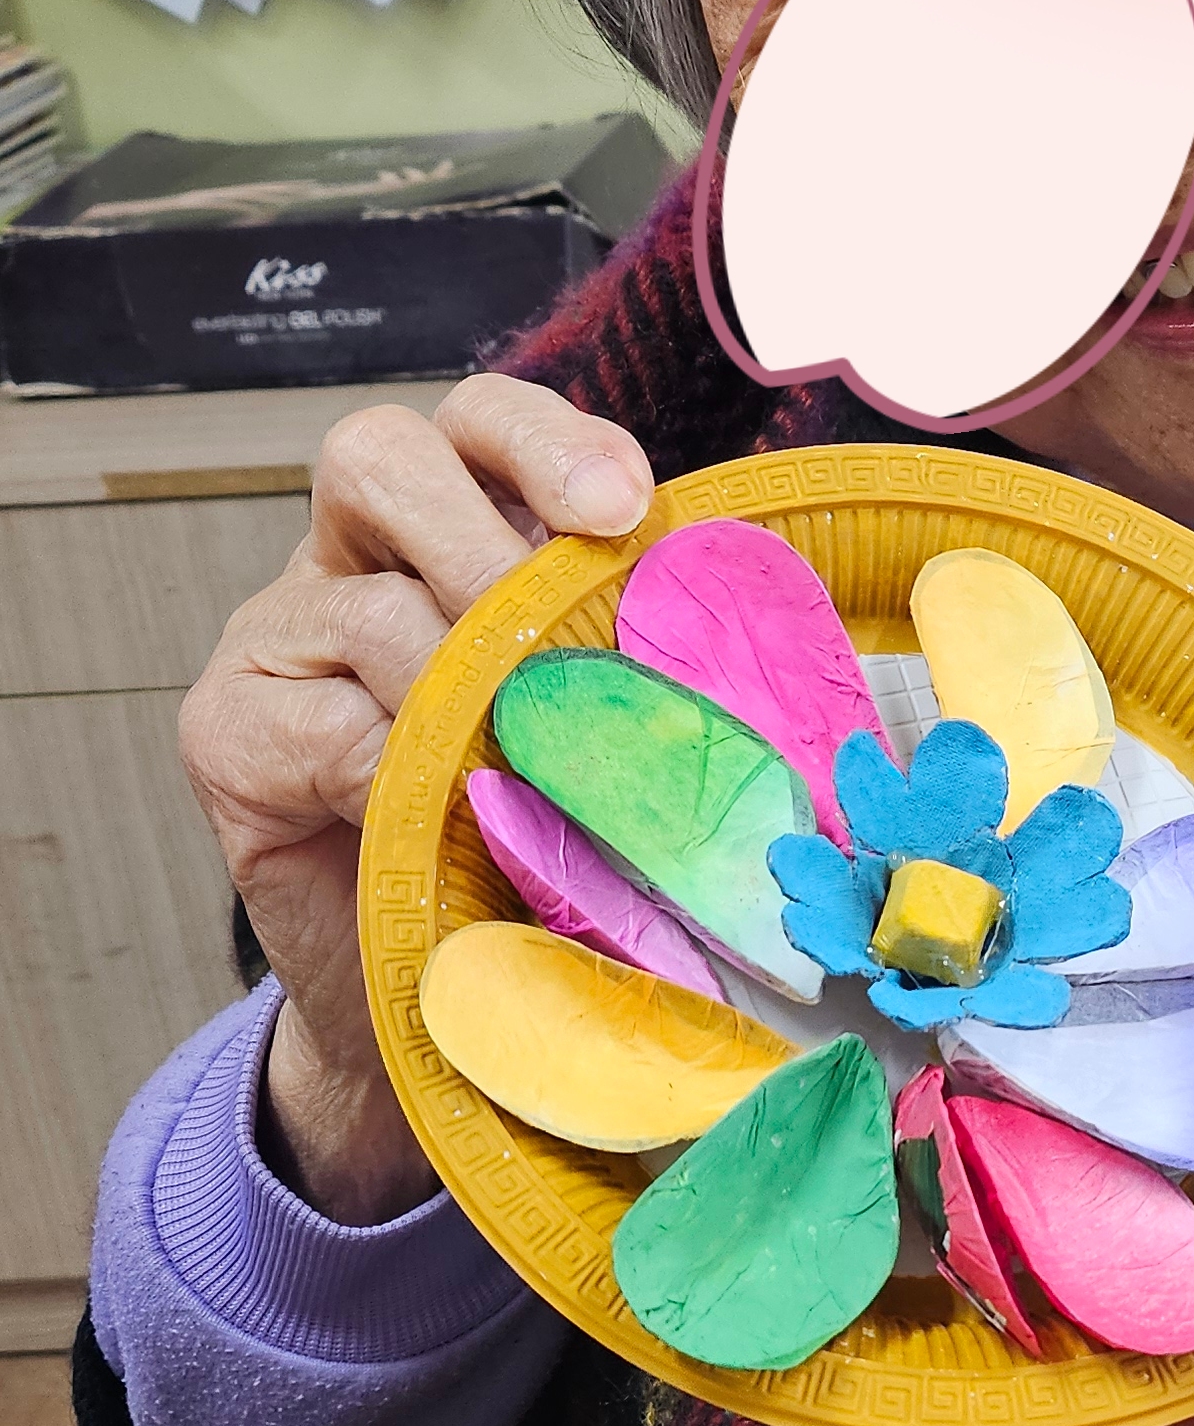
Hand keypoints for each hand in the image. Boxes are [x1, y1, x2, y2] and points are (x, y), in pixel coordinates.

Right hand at [178, 373, 650, 1222]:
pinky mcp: (225, 728)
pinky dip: (401, 769)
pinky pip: (319, 720)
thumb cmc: (524, 849)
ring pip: (364, 602)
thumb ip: (620, 657)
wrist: (424, 1000)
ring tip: (527, 758)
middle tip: (566, 632)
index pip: (482, 424)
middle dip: (489, 530)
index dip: (552, 441)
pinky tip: (444, 817)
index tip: (631, 506)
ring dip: (465, 684)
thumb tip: (737, 639)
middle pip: (383, 457)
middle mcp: (353, 559)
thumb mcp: (590, 728)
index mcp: (454, 528)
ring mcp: (279, 637)